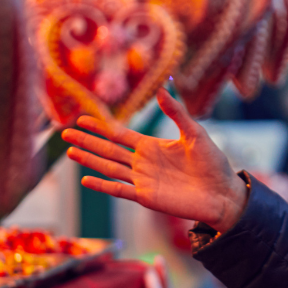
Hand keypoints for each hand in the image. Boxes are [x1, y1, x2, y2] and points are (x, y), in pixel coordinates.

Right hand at [62, 89, 247, 232]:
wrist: (222, 193)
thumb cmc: (213, 163)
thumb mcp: (195, 133)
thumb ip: (177, 113)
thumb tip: (161, 90)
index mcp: (152, 146)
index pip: (120, 135)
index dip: (101, 127)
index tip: (82, 118)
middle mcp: (143, 163)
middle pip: (108, 150)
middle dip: (88, 141)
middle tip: (65, 133)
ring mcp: (143, 180)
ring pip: (109, 168)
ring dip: (90, 160)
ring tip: (71, 151)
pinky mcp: (146, 197)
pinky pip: (119, 190)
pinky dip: (102, 186)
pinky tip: (85, 180)